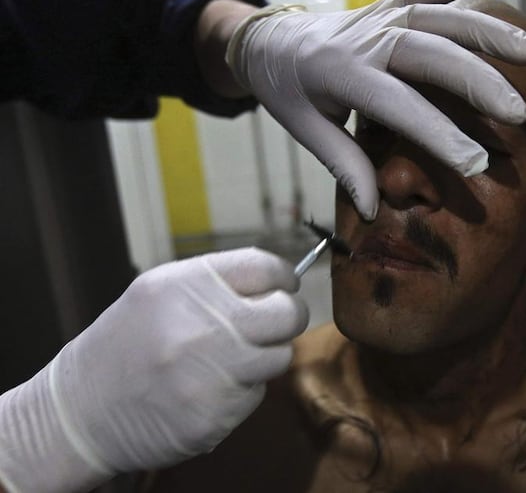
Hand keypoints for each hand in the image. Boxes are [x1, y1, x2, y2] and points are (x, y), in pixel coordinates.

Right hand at [0, 248, 307, 492]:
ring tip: (228, 359)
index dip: (283, 277)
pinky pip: (256, 394)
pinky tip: (208, 388)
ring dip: (263, 357)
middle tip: (272, 324)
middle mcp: (205, 325)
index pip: (266, 267)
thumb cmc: (126, 344)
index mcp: (190, 285)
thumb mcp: (159, 292)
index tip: (285, 286)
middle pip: (288, 313)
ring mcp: (213, 373)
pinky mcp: (216, 414)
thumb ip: (217, 283)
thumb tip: (276, 279)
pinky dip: (241, 391)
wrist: (81, 410)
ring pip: (279, 356)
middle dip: (287, 317)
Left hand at [226, 0, 525, 219]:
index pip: (400, 107)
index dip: (439, 136)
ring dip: (486, 32)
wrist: (266, 40)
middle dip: (477, 83)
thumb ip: (344, 165)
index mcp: (341, 74)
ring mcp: (378, 16)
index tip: (476, 163)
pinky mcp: (387, 5)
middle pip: (429, 55)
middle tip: (517, 114)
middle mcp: (365, 38)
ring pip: (438, 17)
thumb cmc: (286, 91)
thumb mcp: (304, 130)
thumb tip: (372, 210)